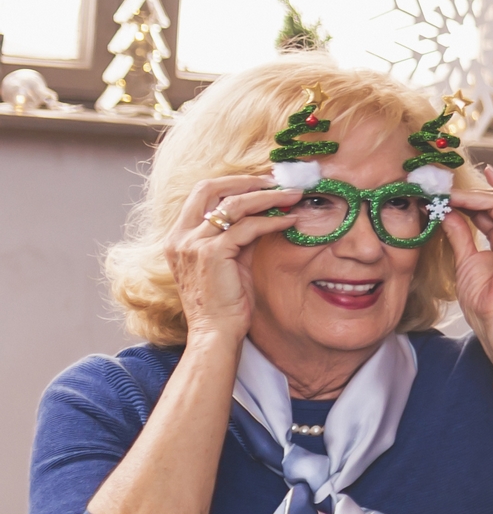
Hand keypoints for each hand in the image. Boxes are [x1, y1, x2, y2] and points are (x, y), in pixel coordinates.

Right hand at [168, 175, 301, 343]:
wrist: (215, 333)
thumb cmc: (224, 302)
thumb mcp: (228, 261)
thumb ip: (238, 237)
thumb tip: (264, 213)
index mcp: (178, 237)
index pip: (202, 193)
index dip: (234, 183)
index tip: (263, 183)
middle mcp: (180, 237)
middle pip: (210, 187)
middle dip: (247, 180)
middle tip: (277, 181)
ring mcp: (192, 244)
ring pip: (234, 204)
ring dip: (268, 196)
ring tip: (293, 196)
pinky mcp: (211, 254)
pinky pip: (248, 227)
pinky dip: (272, 220)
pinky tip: (291, 220)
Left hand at [443, 163, 492, 344]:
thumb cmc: (484, 300)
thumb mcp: (464, 260)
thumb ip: (459, 234)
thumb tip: (447, 213)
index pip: (485, 215)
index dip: (465, 203)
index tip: (442, 195)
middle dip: (467, 196)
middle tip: (442, 190)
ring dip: (475, 194)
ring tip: (451, 192)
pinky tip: (491, 174)